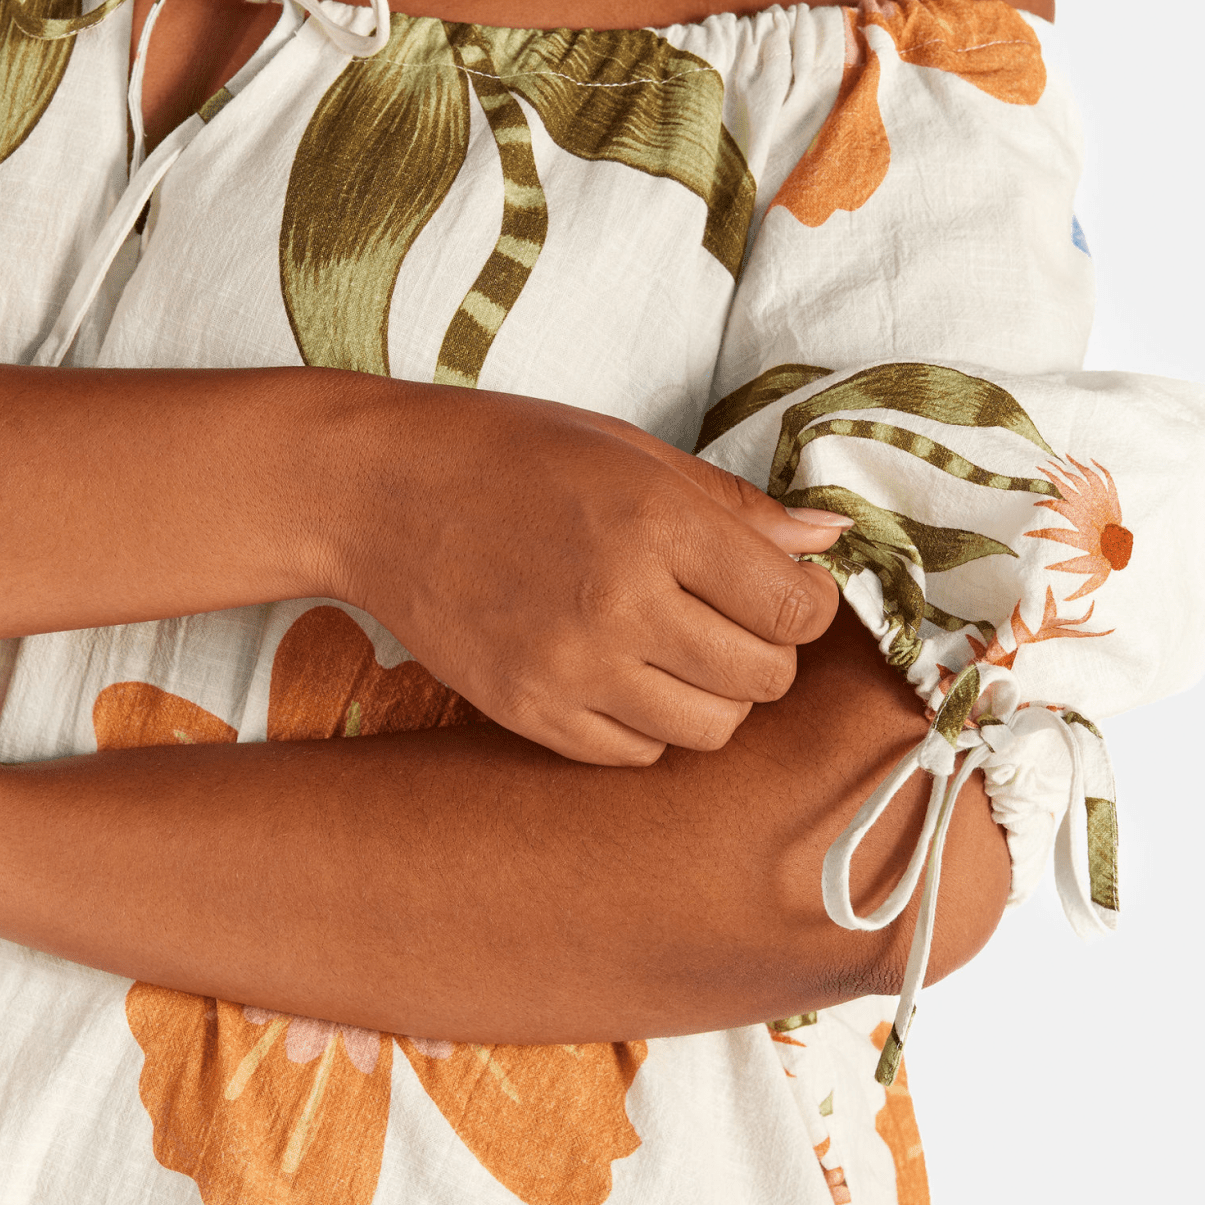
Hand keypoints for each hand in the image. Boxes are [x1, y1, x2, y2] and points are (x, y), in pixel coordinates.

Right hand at [321, 383, 847, 764]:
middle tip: (735, 618)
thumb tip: (826, 538)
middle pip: (764, 677)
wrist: (377, 492)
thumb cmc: (508, 453)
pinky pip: (635, 754)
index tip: (790, 590)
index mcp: (659, 523)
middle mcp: (623, 603)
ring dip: (714, 695)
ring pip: (710, 729)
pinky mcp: (528, 712)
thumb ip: (734, 506)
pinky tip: (625, 674)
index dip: (810, 604)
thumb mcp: (631, 451)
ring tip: (681, 649)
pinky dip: (649, 724)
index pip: (795, 608)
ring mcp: (572, 667)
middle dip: (767, 651)